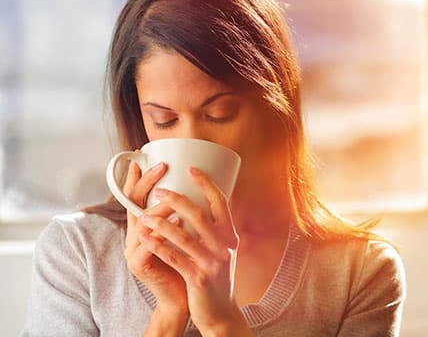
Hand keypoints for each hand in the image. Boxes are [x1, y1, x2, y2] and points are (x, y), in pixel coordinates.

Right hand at [122, 156, 188, 331]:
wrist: (184, 297)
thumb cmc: (187, 262)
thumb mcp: (185, 233)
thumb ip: (185, 213)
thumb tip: (200, 186)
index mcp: (144, 226)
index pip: (136, 195)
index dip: (137, 174)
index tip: (142, 153)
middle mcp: (134, 235)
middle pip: (133, 202)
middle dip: (146, 181)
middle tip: (161, 165)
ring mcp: (133, 251)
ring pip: (142, 222)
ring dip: (159, 206)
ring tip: (174, 192)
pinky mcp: (140, 266)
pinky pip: (151, 246)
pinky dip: (165, 233)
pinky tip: (179, 222)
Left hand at [138, 166, 251, 335]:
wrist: (220, 313)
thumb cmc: (216, 279)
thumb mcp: (222, 252)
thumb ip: (214, 231)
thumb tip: (198, 205)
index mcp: (230, 235)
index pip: (220, 202)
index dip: (206, 183)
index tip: (191, 169)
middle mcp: (224, 246)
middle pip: (200, 214)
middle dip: (176, 199)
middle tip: (159, 189)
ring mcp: (212, 262)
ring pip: (184, 235)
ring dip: (160, 223)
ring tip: (143, 215)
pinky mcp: (199, 278)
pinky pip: (175, 258)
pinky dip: (158, 246)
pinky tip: (145, 238)